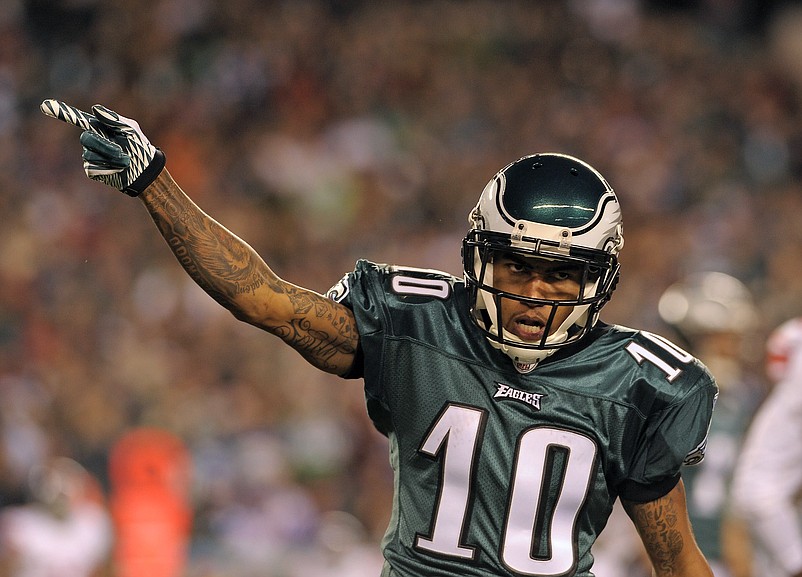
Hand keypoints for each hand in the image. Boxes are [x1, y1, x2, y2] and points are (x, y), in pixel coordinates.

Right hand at [40, 99, 165, 196]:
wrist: (145, 171)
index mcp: (100, 128)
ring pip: (91, 155)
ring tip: (125, 161)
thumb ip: (114, 120)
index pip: (77, 119)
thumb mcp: (131, 130)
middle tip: (122, 152)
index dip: (61, 112)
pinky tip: (118, 169)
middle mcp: (92, 140)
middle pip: (85, 139)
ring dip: (111, 159)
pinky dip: (109, 169)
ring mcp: (90, 155)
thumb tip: (94, 108)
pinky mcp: (92, 170)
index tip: (45, 104)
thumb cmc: (140, 147)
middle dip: (105, 146)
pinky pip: (93, 168)